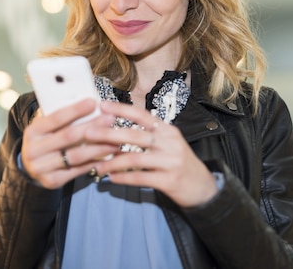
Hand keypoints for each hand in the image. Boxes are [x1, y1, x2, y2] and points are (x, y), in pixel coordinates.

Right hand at [21, 98, 117, 188]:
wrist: (31, 166)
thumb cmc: (45, 140)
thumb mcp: (46, 126)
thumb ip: (62, 118)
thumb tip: (91, 105)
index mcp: (32, 131)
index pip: (56, 118)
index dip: (76, 110)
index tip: (94, 103)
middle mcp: (33, 150)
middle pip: (68, 136)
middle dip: (92, 127)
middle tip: (110, 120)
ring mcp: (41, 167)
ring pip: (76, 156)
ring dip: (98, 147)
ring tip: (114, 141)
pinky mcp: (52, 181)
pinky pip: (77, 170)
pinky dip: (93, 162)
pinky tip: (106, 156)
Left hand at [85, 101, 218, 206]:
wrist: (203, 187)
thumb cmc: (177, 163)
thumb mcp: (167, 144)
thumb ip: (147, 136)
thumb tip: (114, 129)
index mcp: (167, 130)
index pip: (142, 115)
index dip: (121, 109)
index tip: (101, 105)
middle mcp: (170, 142)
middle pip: (135, 135)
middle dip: (109, 134)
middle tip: (88, 133)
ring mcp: (171, 161)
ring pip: (135, 158)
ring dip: (112, 162)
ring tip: (97, 166)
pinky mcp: (170, 180)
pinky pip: (141, 178)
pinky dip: (124, 178)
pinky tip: (111, 178)